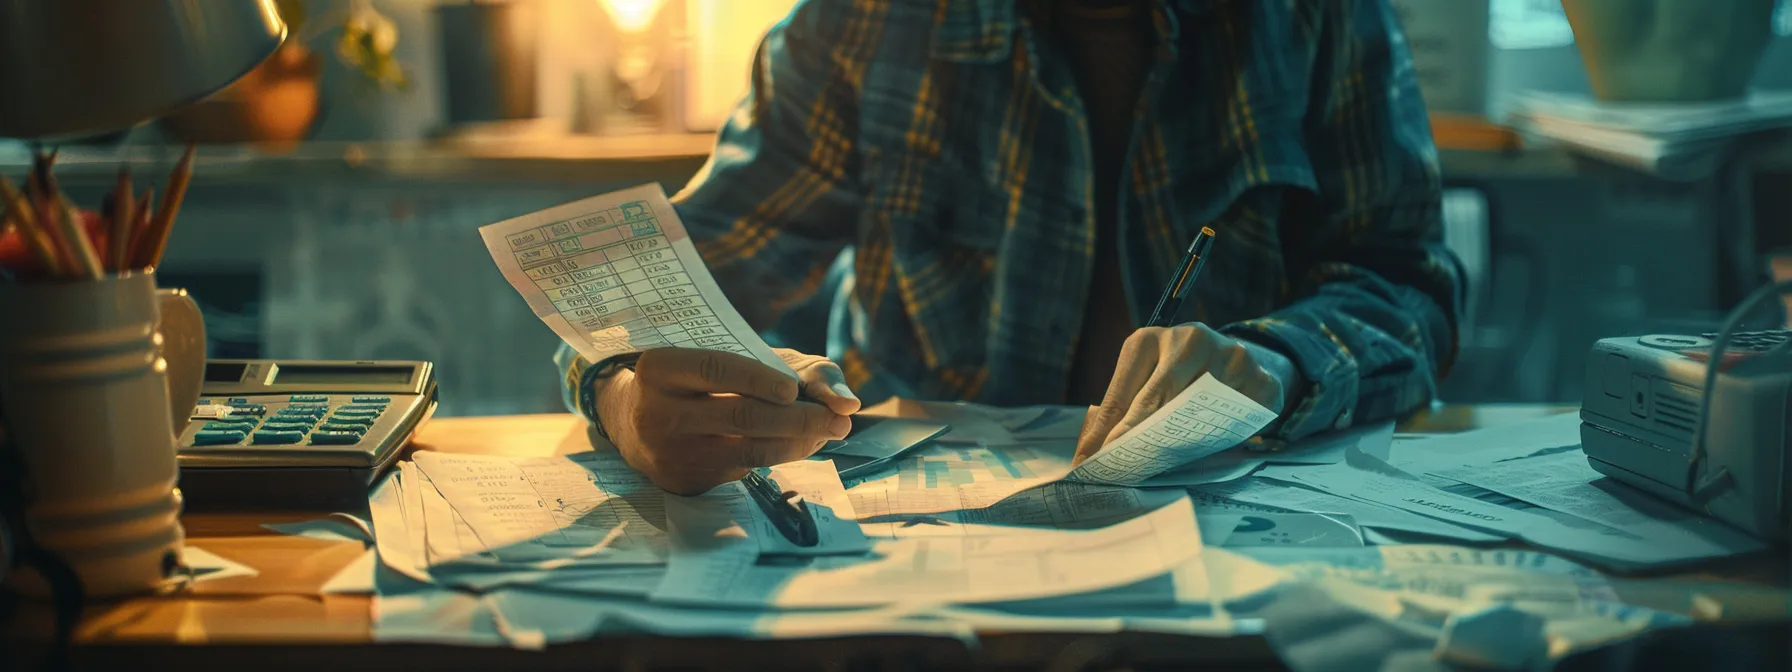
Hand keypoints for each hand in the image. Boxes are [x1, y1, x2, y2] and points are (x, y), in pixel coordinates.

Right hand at [595, 347, 860, 494]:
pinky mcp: (686, 483)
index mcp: (659, 369)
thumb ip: (799, 369)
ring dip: (800, 443)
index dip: (757, 378)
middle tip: (839, 418)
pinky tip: (801, 444)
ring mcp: (670, 454)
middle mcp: (658, 413)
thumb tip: (849, 402)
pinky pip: (744, 470)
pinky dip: (781, 456)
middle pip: (740, 416)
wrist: (636, 420)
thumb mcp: (739, 356)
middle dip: (800, 418)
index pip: (714, 369)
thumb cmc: (702, 378)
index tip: (793, 387)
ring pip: (749, 451)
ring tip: (831, 430)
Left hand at [1074, 324, 1292, 464]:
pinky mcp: (1257, 375)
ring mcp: (1226, 354)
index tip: (1091, 459)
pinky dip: (1220, 436)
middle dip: (1136, 435)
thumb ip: (1123, 409)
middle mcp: (1187, 339)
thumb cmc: (1181, 377)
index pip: (1123, 391)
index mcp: (1148, 340)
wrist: (1238, 362)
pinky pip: (1235, 414)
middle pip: (1158, 396)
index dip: (1107, 429)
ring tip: (1158, 464)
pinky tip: (1207, 451)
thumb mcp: (1148, 382)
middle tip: (1120, 467)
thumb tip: (1088, 451)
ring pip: (1198, 407)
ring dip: (1177, 439)